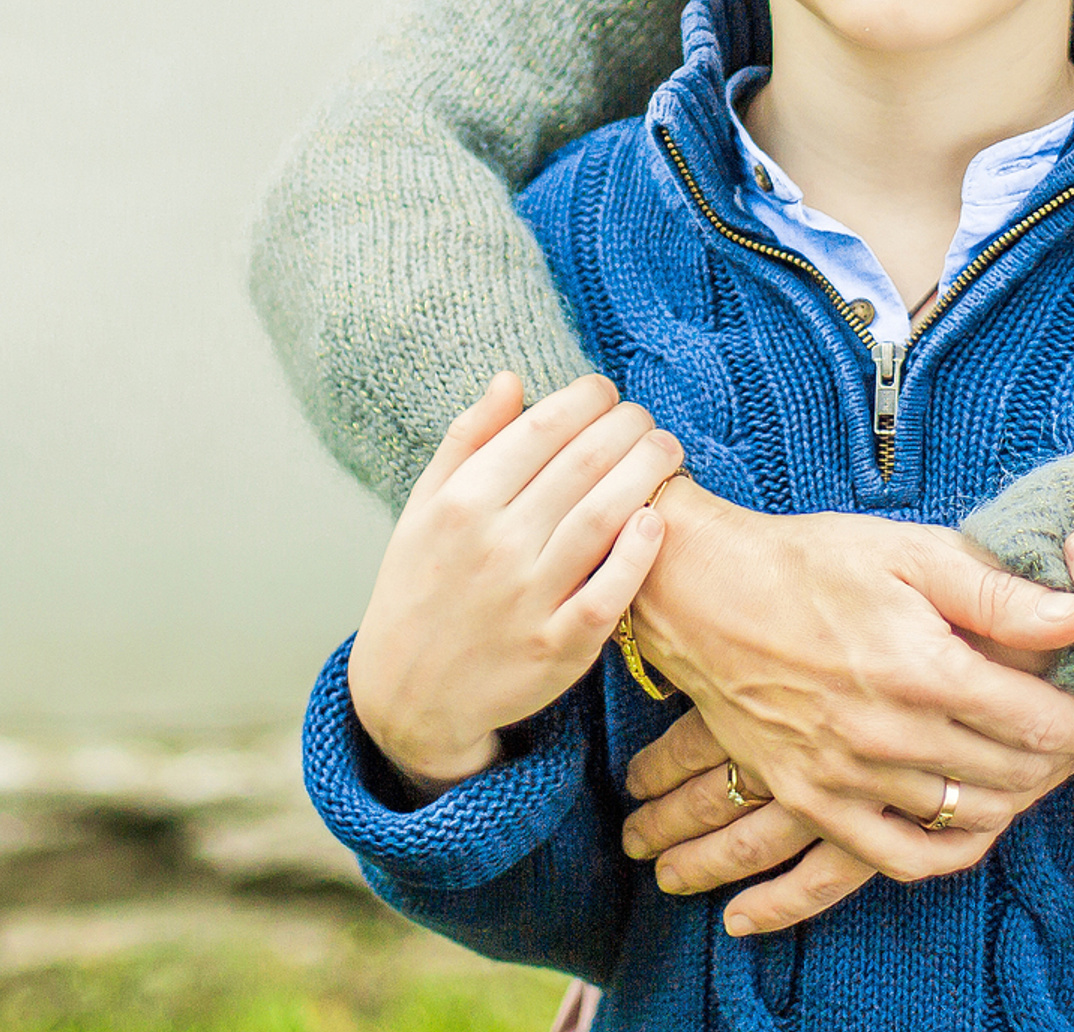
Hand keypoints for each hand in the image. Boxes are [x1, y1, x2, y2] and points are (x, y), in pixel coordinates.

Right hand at [348, 373, 679, 799]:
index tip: (605, 391)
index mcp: (461, 503)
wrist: (407, 694)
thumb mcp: (424, 506)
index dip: (585, 399)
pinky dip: (637, 554)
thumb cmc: (420, 585)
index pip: (541, 428)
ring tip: (666, 450)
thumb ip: (468, 440)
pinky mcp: (556, 649)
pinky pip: (608, 594)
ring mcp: (527, 599)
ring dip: (645, 472)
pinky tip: (655, 520)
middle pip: (582, 464)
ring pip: (602, 517)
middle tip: (644, 417)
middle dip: (626, 426)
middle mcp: (494, 546)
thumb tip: (511, 379)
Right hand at [619, 490, 1073, 934]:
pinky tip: (975, 825)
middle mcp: (889, 732)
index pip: (1038, 717)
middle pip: (1013, 772)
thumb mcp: (904, 550)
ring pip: (967, 814)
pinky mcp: (815, 801)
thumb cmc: (807, 561)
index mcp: (920, 665)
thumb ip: (992, 589)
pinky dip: (951, 849)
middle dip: (1068, 760)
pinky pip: (900, 856)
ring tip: (1044, 772)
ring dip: (1020, 798)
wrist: (704, 594)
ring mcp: (850, 776)